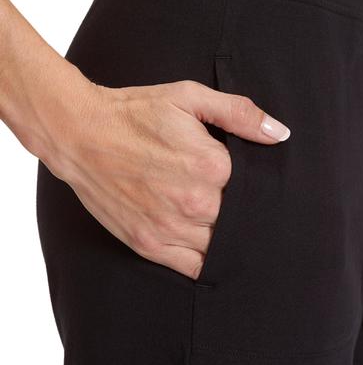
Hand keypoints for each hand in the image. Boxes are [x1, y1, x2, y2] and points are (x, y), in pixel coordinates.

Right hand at [45, 79, 289, 279]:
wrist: (81, 134)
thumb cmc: (136, 113)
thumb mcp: (189, 97)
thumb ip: (238, 113)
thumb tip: (280, 133)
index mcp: (211, 166)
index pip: (254, 188)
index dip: (255, 186)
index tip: (249, 183)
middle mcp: (196, 203)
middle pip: (240, 220)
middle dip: (242, 212)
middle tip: (234, 201)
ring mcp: (171, 228)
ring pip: (221, 246)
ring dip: (227, 237)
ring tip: (222, 222)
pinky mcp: (149, 245)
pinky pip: (194, 267)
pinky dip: (207, 261)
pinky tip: (208, 245)